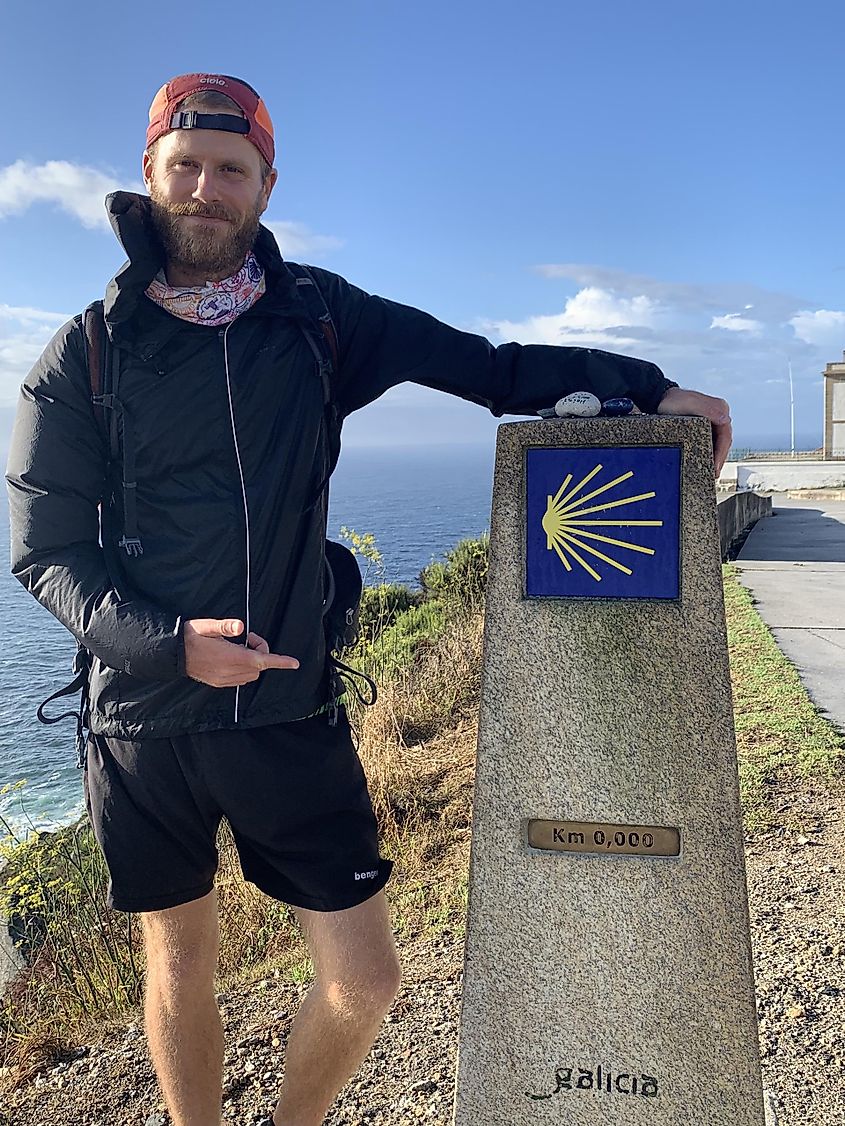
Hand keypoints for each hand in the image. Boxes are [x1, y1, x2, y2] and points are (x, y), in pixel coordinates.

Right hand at [184, 618, 298, 687]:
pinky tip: (232, 657)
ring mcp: (223, 680)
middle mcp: (228, 671)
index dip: (280, 661)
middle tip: (247, 638)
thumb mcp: (205, 626)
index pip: (261, 660)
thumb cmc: (189, 636)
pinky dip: (245, 669)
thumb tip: (241, 626)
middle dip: (261, 653)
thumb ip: (224, 626)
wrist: (170, 654)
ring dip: (253, 662)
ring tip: (238, 647)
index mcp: (229, 656)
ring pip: (251, 675)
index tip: (295, 663)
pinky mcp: (218, 683)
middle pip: (258, 667)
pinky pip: (241, 680)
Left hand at [656, 387, 731, 476]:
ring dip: (715, 458)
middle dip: (719, 459)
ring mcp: (712, 421)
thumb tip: (725, 419)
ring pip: (717, 443)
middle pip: (723, 442)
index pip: (726, 436)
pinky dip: (708, 453)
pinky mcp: (703, 426)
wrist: (659, 399)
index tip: (715, 467)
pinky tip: (704, 463)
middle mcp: (718, 415)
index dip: (721, 454)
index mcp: (720, 409)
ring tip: (711, 473)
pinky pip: (709, 441)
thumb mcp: (689, 403)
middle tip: (714, 474)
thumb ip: (707, 409)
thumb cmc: (673, 400)